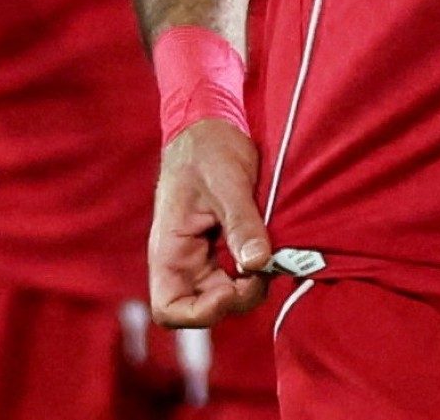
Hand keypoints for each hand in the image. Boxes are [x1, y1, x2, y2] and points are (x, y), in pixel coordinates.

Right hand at [150, 120, 272, 326]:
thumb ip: (242, 223)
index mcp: (169, 249)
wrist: (209, 125)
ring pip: (225, 293)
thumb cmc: (208, 149)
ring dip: (250, 284)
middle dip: (237, 297)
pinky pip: (236, 273)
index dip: (200, 313)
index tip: (230, 290)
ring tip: (270, 253)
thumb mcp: (228, 184)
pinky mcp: (220, 247)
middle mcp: (182, 260)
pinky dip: (255, 270)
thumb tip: (259, 263)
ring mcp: (201, 256)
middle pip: (204, 307)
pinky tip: (269, 248)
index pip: (169, 308)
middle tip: (265, 267)